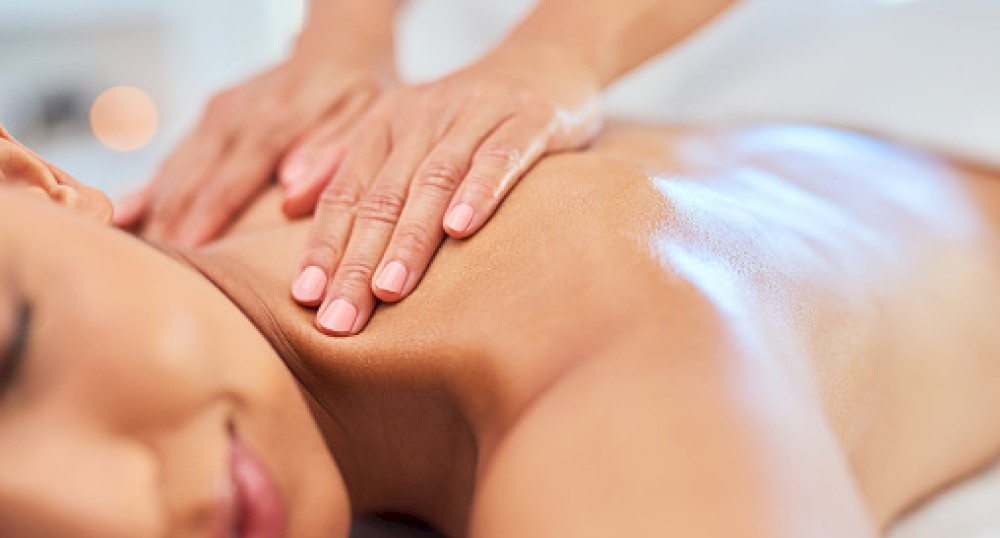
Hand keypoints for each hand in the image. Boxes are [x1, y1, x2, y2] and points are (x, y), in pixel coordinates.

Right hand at [117, 48, 394, 245]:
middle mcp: (235, 116)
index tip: (185, 259)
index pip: (228, 182)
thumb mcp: (364, 115)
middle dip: (170, 229)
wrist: (341, 47)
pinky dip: (148, 189)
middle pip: (191, 182)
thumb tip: (293, 190)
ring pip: (174, 171)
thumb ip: (331, 153)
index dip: (203, 223)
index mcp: (273, 122)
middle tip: (154, 277)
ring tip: (133, 259)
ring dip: (153, 214)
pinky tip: (121, 217)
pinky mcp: (210, 119)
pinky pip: (173, 159)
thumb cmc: (361, 89)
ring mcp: (217, 116)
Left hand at [289, 44, 602, 334]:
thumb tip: (288, 202)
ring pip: (434, 181)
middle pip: (382, 197)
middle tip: (340, 319)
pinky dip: (480, 191)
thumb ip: (345, 163)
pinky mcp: (528, 119)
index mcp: (385, 123)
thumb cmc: (465, 116)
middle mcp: (423, 115)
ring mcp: (476, 114)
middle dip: (357, 262)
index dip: (323, 245)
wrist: (547, 61)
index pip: (345, 193)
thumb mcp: (402, 132)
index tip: (306, 298)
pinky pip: (500, 157)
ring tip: (388, 290)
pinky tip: (462, 229)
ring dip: (409, 239)